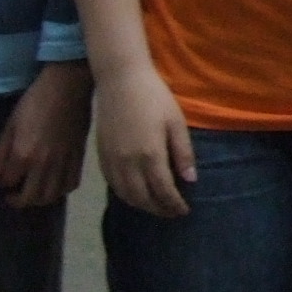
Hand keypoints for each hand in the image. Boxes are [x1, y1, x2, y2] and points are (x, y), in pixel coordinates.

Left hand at [0, 62, 92, 207]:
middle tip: (12, 196)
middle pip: (30, 198)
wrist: (68, 87)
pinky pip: (70, 185)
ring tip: (32, 193)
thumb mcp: (10, 124)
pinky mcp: (78, 159)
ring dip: (38, 200)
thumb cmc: (34, 101)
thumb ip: (1, 153)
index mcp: (23, 155)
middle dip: (18, 201)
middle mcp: (44, 165)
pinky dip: (60, 191)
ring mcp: (63, 164)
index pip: (8, 182)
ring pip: (51, 196)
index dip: (0, 183)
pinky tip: (54, 186)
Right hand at [94, 63, 194, 217]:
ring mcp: (112, 160)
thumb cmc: (154, 97)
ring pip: (125, 195)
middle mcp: (128, 163)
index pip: (164, 192)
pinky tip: (135, 193)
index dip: (175, 205)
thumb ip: (183, 153)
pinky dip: (125, 195)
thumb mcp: (176, 122)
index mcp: (150, 155)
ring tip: (156, 206)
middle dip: (159, 210)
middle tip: (172, 212)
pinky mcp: (101, 155)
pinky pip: (112, 184)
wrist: (120, 79)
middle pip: (143, 199)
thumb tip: (190, 181)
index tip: (185, 210)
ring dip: (142, 206)